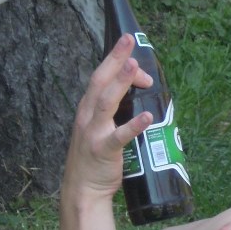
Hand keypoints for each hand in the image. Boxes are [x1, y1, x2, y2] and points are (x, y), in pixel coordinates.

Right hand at [61, 35, 153, 199]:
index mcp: (87, 108)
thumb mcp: (101, 126)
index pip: (100, 76)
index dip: (115, 60)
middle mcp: (87, 116)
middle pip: (100, 81)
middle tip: (128, 39)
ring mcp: (93, 132)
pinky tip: (148, 118)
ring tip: (134, 66)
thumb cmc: (95, 156)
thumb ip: (117, 109)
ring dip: (120, 82)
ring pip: (106, 102)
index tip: (133, 53)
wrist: (82, 190)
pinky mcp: (102, 150)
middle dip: (114, 59)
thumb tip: (143, 90)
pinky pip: (119, 137)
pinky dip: (133, 126)